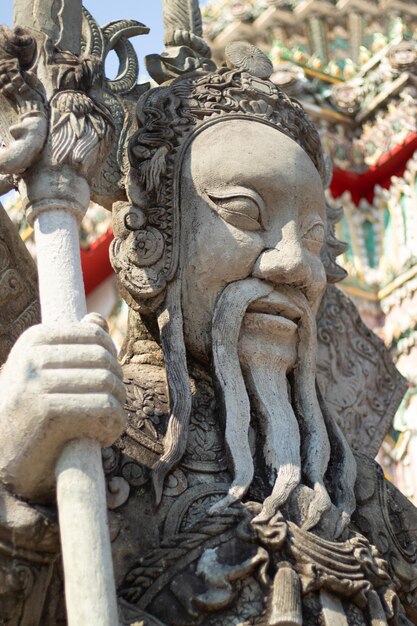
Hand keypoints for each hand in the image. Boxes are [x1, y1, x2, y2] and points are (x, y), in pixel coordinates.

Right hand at [0, 313, 125, 501]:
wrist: (1, 460)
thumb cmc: (28, 416)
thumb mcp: (43, 374)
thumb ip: (71, 345)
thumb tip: (97, 318)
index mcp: (34, 339)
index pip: (94, 335)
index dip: (111, 362)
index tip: (104, 387)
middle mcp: (33, 357)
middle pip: (105, 360)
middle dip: (117, 387)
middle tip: (110, 411)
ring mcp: (38, 383)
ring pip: (108, 384)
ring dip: (117, 408)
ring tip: (106, 425)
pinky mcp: (48, 411)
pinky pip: (104, 408)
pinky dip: (114, 425)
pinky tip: (103, 438)